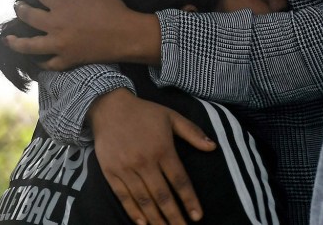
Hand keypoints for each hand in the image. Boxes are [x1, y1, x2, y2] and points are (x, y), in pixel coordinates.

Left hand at [7, 0, 161, 68]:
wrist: (127, 34)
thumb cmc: (113, 8)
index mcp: (62, 5)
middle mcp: (55, 25)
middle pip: (28, 16)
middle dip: (20, 9)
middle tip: (18, 6)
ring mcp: (58, 44)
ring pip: (28, 45)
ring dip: (15, 40)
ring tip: (9, 37)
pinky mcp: (66, 60)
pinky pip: (46, 63)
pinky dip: (37, 60)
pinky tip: (33, 57)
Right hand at [89, 89, 214, 224]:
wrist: (110, 108)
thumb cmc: (145, 113)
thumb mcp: (172, 117)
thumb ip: (193, 133)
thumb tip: (213, 147)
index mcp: (163, 149)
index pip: (179, 180)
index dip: (189, 200)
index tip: (197, 216)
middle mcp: (145, 162)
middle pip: (162, 196)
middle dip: (174, 216)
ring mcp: (126, 169)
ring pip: (143, 200)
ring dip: (155, 219)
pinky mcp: (111, 173)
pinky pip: (123, 197)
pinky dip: (133, 211)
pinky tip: (143, 223)